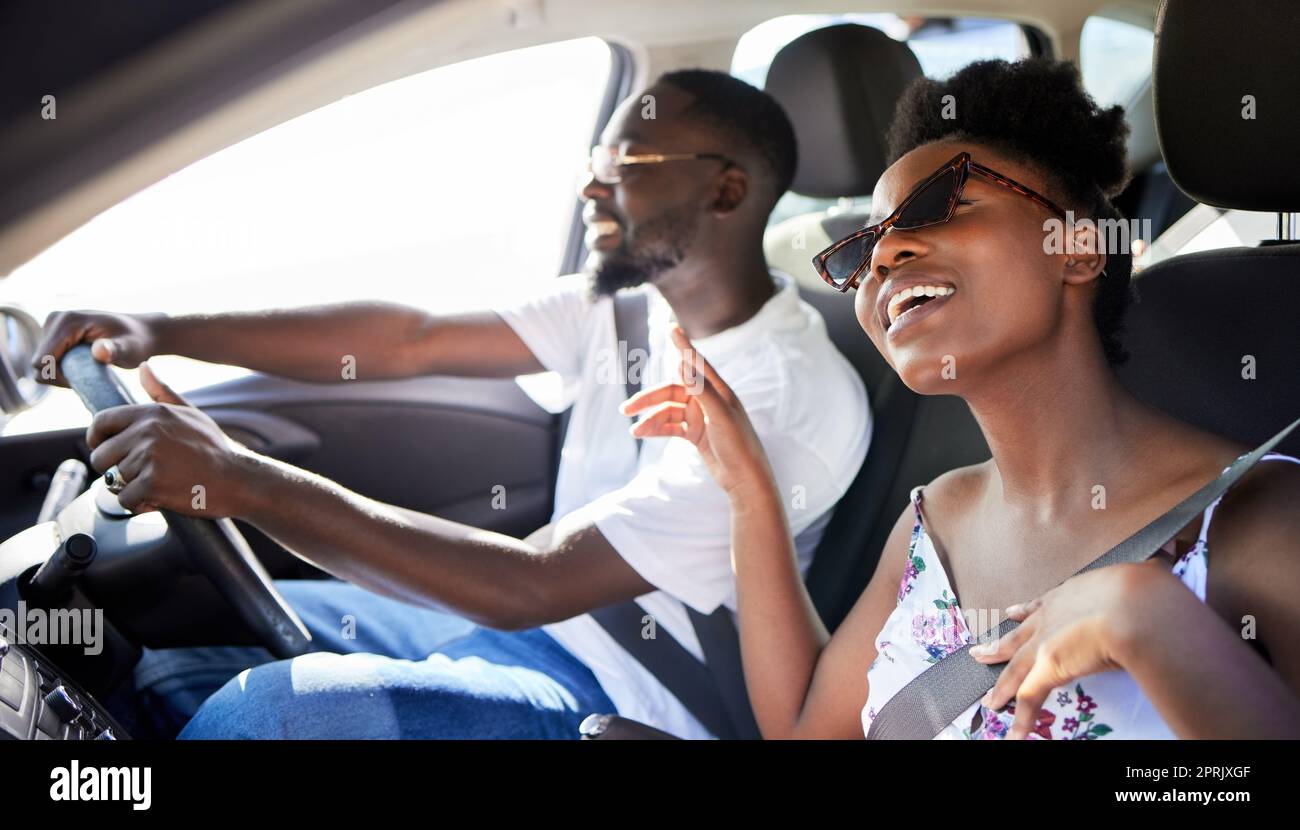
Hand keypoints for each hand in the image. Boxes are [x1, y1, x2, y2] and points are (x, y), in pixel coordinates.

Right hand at [33, 310, 166, 386]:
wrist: (140, 332)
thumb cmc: (136, 342)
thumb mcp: (130, 349)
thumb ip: (115, 351)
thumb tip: (99, 351)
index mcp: (67, 322)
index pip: (42, 361)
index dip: (59, 377)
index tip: (86, 379)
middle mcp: (55, 319)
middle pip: (40, 363)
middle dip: (60, 376)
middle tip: (90, 377)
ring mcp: (52, 325)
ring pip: (42, 363)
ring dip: (62, 372)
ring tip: (89, 371)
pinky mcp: (54, 332)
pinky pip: (47, 359)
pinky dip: (62, 368)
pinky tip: (82, 368)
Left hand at [85, 362, 253, 516]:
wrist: (237, 480)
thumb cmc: (214, 449)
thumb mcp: (190, 414)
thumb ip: (162, 392)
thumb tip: (143, 366)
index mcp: (153, 413)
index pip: (101, 422)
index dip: (98, 440)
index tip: (109, 451)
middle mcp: (147, 432)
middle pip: (101, 456)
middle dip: (115, 470)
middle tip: (141, 474)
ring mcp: (149, 457)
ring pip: (113, 480)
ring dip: (131, 488)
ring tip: (158, 485)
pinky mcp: (151, 483)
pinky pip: (124, 499)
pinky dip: (139, 504)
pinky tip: (160, 498)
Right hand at [619, 325, 774, 498]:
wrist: (745, 479)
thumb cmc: (740, 445)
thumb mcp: (720, 416)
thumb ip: (701, 389)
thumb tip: (682, 362)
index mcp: (718, 390)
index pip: (696, 362)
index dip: (682, 345)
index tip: (671, 327)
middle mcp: (707, 400)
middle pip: (672, 391)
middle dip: (649, 399)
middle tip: (627, 409)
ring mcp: (700, 417)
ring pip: (668, 411)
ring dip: (650, 418)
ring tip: (634, 431)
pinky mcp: (695, 433)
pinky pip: (670, 426)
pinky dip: (656, 428)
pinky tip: (642, 433)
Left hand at [969, 561, 1170, 739]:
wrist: (1135, 606)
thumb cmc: (1145, 591)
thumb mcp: (1140, 579)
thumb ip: (1143, 578)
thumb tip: (1164, 566)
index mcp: (1070, 594)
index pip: (1041, 605)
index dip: (1024, 612)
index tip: (1010, 613)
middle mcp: (1051, 616)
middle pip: (1017, 636)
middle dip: (998, 646)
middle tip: (979, 652)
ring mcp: (1046, 642)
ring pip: (1015, 668)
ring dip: (1002, 687)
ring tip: (990, 699)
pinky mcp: (1049, 666)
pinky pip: (1030, 697)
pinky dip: (1021, 718)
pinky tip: (1014, 733)